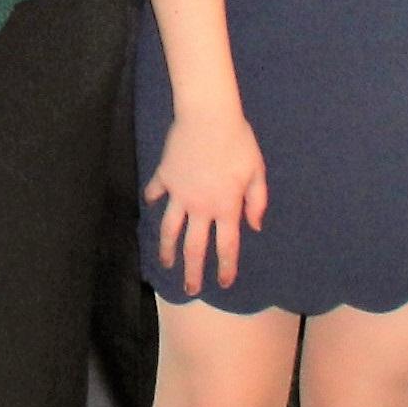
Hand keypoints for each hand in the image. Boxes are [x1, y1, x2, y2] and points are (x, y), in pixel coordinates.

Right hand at [148, 106, 268, 298]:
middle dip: (192, 272)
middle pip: (194, 247)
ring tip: (165, 263)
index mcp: (226, 207)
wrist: (208, 117)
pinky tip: (150, 205)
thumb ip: (257, 201)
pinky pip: (155, 192)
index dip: (225, 267)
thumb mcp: (256, 171)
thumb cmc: (238, 142)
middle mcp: (200, 207)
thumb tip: (255, 226)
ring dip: (167, 249)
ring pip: (169, 229)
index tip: (223, 283)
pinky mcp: (164, 177)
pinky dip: (152, 199)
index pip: (226, 246)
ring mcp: (178, 193)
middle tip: (190, 289)